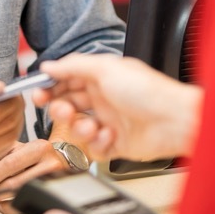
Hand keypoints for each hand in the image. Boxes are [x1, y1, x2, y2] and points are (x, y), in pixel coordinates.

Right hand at [0, 75, 22, 169]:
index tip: (14, 94)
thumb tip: (1, 89)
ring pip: (6, 141)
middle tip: (17, 101)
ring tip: (13, 112)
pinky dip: (7, 138)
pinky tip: (3, 127)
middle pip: (3, 128)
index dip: (9, 103)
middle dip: (16, 112)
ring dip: (15, 125)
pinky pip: (0, 152)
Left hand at [0, 138, 69, 213]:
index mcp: (38, 148)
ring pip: (22, 196)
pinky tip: (3, 205)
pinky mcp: (55, 197)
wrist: (64, 161)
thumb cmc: (37, 155)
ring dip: (2, 200)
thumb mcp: (22, 147)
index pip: (10, 163)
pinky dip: (12, 208)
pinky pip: (30, 206)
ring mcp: (55, 182)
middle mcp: (50, 164)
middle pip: (16, 183)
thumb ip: (0, 153)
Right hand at [33, 55, 201, 161]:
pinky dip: (98, 144)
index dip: (50, 86)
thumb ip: (73, 66)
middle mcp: (104, 98)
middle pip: (68, 104)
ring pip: (78, 128)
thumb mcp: (105, 68)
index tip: (37, 92)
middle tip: (61, 110)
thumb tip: (49, 65)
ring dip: (79, 128)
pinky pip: (95, 148)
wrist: (176, 121)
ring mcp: (110, 121)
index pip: (66, 80)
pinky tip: (109, 136)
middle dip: (60, 108)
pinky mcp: (117, 144)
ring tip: (90, 126)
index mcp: (100, 77)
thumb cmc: (149, 91)